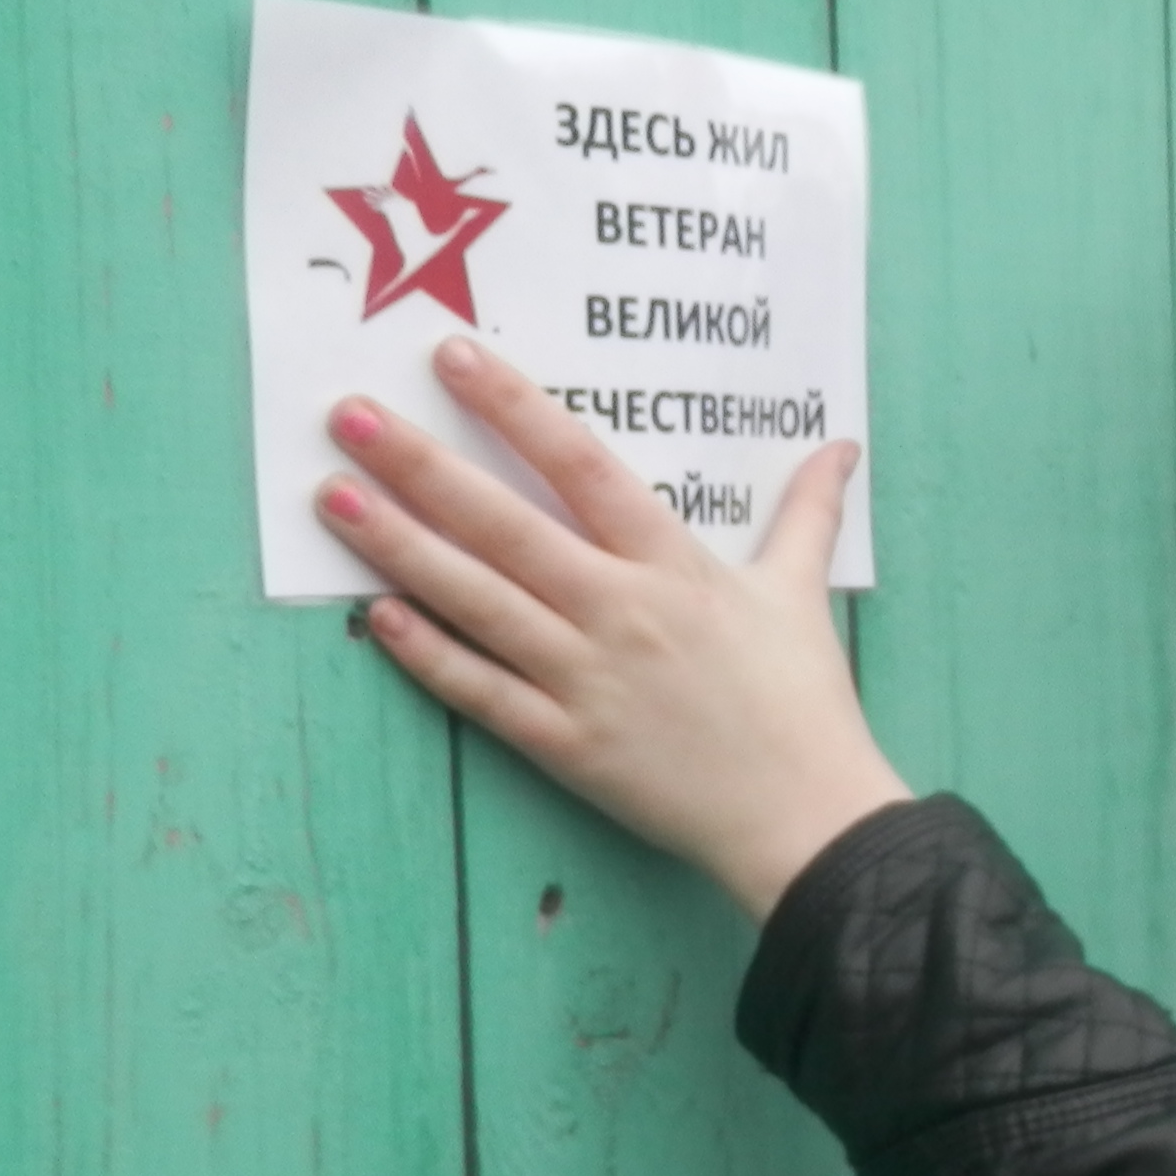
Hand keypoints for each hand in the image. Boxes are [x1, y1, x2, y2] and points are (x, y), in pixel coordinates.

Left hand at [320, 339, 911, 919]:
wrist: (805, 818)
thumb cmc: (803, 703)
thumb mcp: (800, 594)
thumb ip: (806, 513)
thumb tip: (840, 447)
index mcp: (673, 564)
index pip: (581, 464)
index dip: (515, 406)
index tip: (454, 357)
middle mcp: (619, 610)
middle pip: (504, 524)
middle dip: (420, 465)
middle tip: (349, 416)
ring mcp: (586, 679)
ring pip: (476, 599)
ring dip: (398, 546)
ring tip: (334, 498)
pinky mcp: (566, 745)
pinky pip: (482, 691)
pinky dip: (427, 654)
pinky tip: (374, 615)